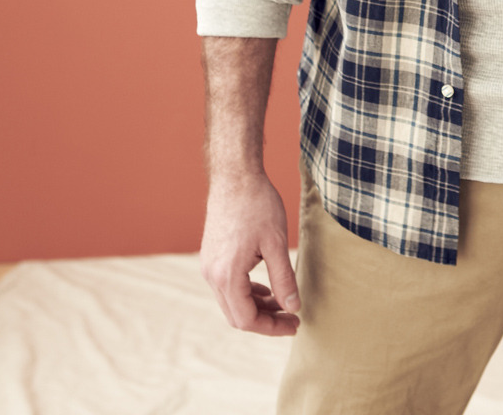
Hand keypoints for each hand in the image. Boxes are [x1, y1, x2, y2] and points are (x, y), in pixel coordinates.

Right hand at [200, 171, 300, 335]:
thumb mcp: (276, 243)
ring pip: (231, 302)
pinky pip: (227, 286)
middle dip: (265, 320)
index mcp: (226, 275)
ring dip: (257, 306)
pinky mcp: (211, 256)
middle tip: (292, 318)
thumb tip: (293, 308)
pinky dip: (247, 292)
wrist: (235, 175)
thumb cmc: (257, 204)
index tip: (294, 324)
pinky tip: (266, 288)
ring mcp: (209, 266)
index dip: (271, 327)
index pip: (246, 319)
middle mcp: (212, 275)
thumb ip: (284, 278)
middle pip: (236, 315)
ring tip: (284, 302)